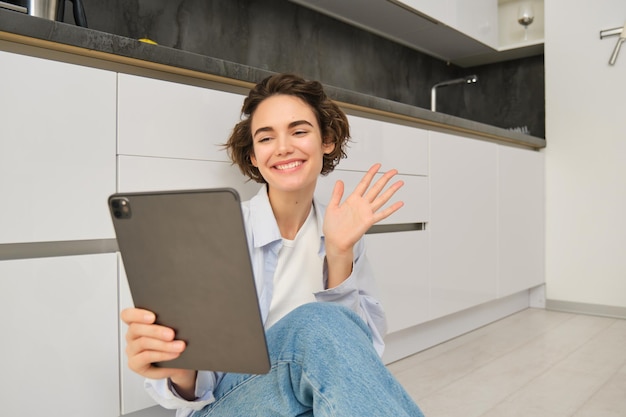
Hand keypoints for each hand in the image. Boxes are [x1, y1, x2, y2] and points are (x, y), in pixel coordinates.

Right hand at [121, 308, 196, 398]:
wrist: (178, 363)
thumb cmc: (173, 342)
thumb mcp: (171, 329)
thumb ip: (168, 322)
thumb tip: (176, 317)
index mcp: (137, 322)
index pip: (127, 315)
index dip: (137, 314)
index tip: (153, 317)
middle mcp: (132, 335)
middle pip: (136, 328)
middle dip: (155, 331)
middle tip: (172, 334)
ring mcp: (131, 350)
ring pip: (143, 343)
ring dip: (163, 345)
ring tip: (179, 346)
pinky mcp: (134, 364)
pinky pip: (146, 357)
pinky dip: (162, 354)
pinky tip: (174, 354)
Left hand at [323, 163, 403, 285]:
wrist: (335, 241)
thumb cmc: (332, 227)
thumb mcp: (332, 207)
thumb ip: (337, 194)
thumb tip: (339, 181)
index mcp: (353, 200)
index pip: (364, 183)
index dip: (371, 173)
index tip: (378, 166)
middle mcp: (362, 205)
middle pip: (376, 188)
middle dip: (385, 178)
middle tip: (393, 171)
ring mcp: (366, 212)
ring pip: (382, 198)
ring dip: (391, 190)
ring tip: (399, 183)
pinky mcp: (369, 221)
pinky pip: (382, 214)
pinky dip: (392, 209)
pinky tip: (399, 203)